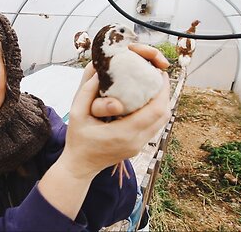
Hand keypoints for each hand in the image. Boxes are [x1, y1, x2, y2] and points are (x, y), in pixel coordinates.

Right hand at [37, 44, 169, 218]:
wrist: (80, 167)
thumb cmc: (77, 140)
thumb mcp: (76, 114)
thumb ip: (86, 91)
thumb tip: (100, 73)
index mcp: (123, 133)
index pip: (154, 110)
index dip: (161, 90)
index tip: (159, 73)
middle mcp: (136, 141)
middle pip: (163, 115)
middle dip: (164, 93)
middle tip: (157, 76)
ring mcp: (139, 146)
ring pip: (162, 122)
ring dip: (161, 102)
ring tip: (153, 85)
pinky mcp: (138, 147)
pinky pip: (154, 127)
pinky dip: (155, 112)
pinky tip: (146, 100)